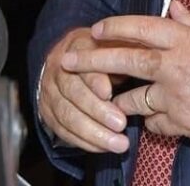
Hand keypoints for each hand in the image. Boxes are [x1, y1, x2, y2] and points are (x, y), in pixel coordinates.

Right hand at [38, 27, 129, 153]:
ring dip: (93, 133)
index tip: (109, 93)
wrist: (72, 57)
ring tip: (117, 143)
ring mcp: (49, 91)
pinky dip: (83, 142)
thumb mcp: (115, 42)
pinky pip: (62, 130)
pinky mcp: (47, 112)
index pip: (83, 63)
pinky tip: (102, 147)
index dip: (94, 80)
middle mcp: (58, 67)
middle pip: (73, 92)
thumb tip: (142, 59)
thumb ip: (125, 50)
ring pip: (67, 115)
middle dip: (98, 112)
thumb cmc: (104, 50)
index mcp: (76, 45)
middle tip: (121, 124)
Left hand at [62, 1, 189, 148]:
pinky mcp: (183, 125)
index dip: (116, 27)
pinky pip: (156, 123)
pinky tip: (158, 116)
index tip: (96, 29)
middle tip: (66, 61)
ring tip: (110, 100)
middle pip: (125, 61)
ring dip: (121, 100)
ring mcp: (177, 99)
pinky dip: (153, 119)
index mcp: (189, 41)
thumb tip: (175, 7)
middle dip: (91, 61)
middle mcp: (177, 68)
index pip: (142, 28)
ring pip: (133, 100)